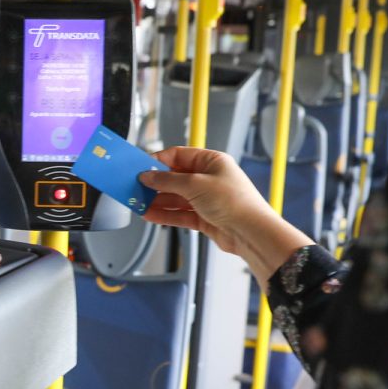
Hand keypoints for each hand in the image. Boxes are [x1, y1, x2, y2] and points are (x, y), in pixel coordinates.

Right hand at [138, 146, 311, 283]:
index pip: (179, 155)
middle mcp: (209, 179)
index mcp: (211, 162)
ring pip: (176, 198)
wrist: (251, 232)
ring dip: (157, 201)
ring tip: (139, 203)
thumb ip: (168, 180)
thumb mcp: (195, 184)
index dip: (159, 161)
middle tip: (136, 187)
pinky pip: (179, 214)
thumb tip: (148, 175)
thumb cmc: (234, 202)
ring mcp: (206, 199)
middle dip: (156, 183)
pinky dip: (165, 215)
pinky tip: (150, 215)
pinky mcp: (204, 217)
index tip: (141, 167)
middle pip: (175, 177)